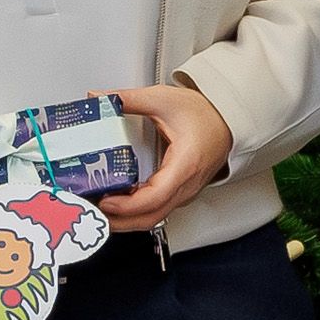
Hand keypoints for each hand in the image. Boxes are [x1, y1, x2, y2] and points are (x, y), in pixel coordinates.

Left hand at [100, 81, 234, 231]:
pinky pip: (157, 210)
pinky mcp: (180, 192)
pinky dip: (136, 212)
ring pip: (153, 217)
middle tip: (91, 212)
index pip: (154, 198)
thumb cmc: (206, 114)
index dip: (126, 205)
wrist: (228, 118)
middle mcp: (186, 185)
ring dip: (126, 219)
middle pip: (150, 217)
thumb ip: (128, 99)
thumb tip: (99, 98)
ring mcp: (184, 192)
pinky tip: (118, 203)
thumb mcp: (163, 100)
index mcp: (184, 165)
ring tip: (99, 210)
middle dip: (119, 221)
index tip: (105, 201)